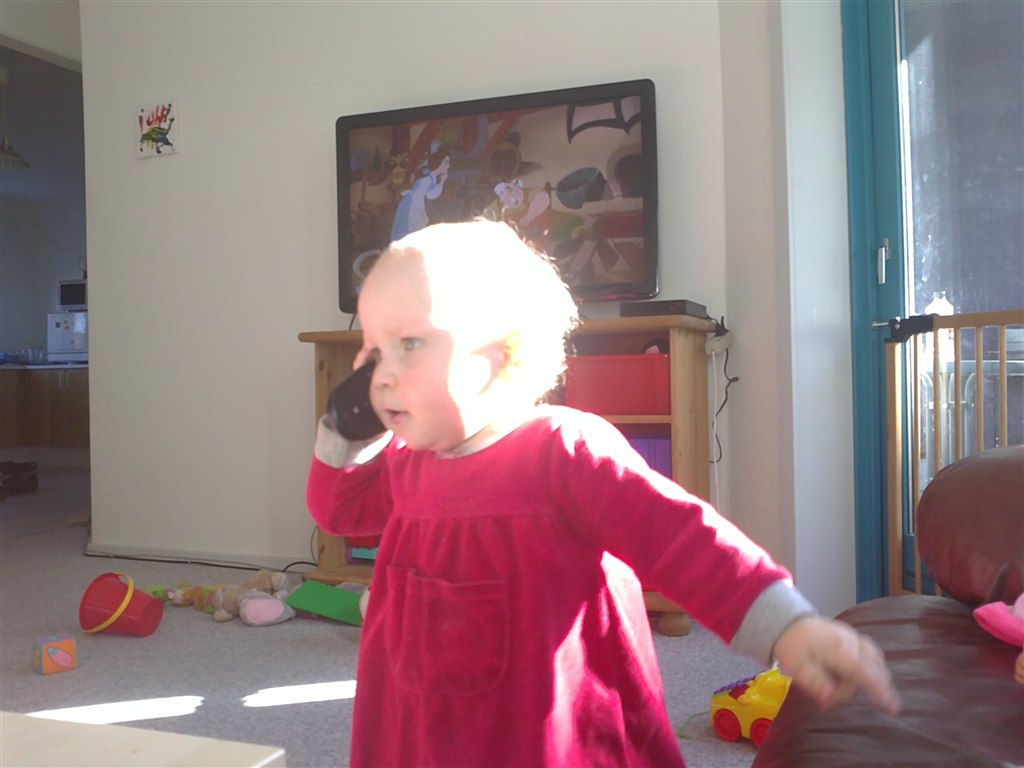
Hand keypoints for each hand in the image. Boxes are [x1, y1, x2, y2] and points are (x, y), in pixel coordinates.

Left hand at [773, 616, 899, 715]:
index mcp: (837, 649)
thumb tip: (829, 697)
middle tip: (826, 699)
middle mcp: (853, 642)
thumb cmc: (793, 647)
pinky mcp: (858, 640)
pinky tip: (856, 679)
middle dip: (851, 691)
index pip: (862, 671)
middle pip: (869, 673)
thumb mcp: (796, 667)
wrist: (791, 624)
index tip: (892, 707)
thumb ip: (814, 682)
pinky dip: (872, 671)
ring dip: (864, 682)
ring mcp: (857, 639)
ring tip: (837, 689)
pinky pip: (873, 657)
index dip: (878, 689)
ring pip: (875, 665)